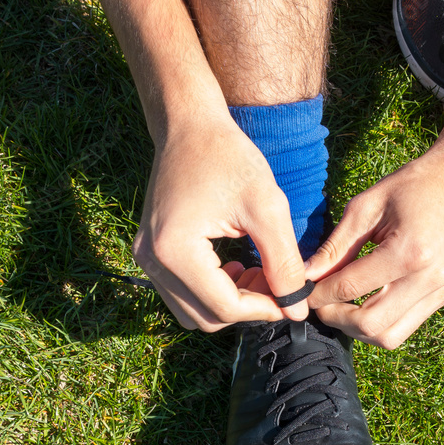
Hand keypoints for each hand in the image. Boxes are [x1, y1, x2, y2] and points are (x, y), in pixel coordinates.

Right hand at [133, 112, 308, 329]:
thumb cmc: (229, 158)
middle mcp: (152, 262)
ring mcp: (146, 259)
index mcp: (175, 250)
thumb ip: (284, 262)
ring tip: (259, 273)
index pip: (224, 307)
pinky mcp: (149, 254)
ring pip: (193, 312)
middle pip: (206, 318)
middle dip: (247, 308)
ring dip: (230, 304)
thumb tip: (297, 310)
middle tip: (276, 283)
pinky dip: (213, 292)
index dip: (265, 310)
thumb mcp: (267, 208)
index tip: (292, 298)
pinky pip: (183, 294)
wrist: (190, 126)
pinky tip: (237, 267)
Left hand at [305, 148, 443, 348]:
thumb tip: (306, 275)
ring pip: (389, 336)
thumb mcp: (365, 207)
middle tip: (321, 303)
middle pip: (371, 324)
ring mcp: (440, 291)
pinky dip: (379, 324)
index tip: (304, 291)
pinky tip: (364, 304)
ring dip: (358, 329)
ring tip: (341, 308)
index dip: (320, 294)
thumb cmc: (411, 185)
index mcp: (409, 252)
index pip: (351, 287)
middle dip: (336, 318)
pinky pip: (405, 327)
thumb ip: (335, 246)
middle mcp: (429, 278)